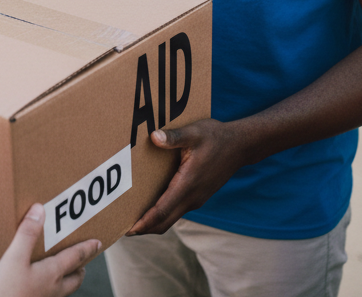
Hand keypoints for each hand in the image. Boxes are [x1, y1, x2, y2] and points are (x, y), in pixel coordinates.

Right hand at [0, 203, 101, 296]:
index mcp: (52, 274)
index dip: (87, 248)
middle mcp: (53, 289)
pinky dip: (53, 286)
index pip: (76, 257)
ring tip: (63, 269)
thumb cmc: (6, 291)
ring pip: (64, 289)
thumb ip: (27, 234)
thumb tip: (40, 210)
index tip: (98, 242)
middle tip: (83, 259)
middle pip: (75, 278)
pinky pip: (51, 295)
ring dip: (68, 278)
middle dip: (80, 267)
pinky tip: (39, 283)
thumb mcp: (14, 258)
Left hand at [128, 118, 243, 235]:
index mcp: (188, 185)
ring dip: (152, 222)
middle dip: (144, 228)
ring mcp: (196, 198)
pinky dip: (162, 214)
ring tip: (132, 218)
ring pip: (170, 218)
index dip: (144, 222)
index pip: (162, 210)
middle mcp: (192, 197)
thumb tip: (154, 137)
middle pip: (164, 221)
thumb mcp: (195, 132)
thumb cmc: (216, 138)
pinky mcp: (198, 196)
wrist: (241, 146)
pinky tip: (151, 204)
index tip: (128, 229)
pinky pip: (177, 210)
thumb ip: (174, 136)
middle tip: (121, 228)